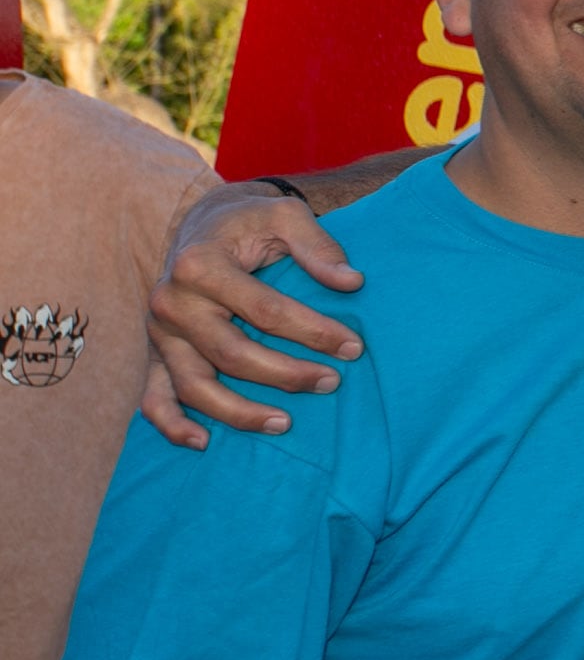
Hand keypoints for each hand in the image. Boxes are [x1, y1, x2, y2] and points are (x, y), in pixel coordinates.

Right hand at [142, 182, 364, 447]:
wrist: (202, 225)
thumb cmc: (249, 223)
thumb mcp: (285, 216)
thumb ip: (318, 247)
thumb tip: (351, 283)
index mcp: (202, 266)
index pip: (266, 310)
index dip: (313, 332)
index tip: (353, 347)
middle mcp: (172, 302)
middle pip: (232, 354)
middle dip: (286, 374)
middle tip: (332, 382)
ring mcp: (159, 334)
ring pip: (194, 386)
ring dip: (239, 412)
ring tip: (285, 424)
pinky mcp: (154, 354)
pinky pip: (154, 398)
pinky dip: (173, 424)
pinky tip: (204, 442)